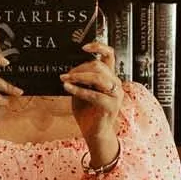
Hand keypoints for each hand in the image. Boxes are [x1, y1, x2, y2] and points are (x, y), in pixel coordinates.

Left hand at [61, 40, 123, 164]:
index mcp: (110, 77)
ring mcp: (115, 95)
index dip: (98, 47)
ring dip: (78, 77)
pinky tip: (67, 88)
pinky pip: (93, 94)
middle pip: (98, 66)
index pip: (109, 55)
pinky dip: (78, 90)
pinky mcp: (111, 106)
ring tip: (65, 79)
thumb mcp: (82, 90)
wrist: (94, 132)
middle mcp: (115, 84)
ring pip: (97, 77)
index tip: (84, 47)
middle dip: (79, 68)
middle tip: (65, 74)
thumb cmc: (87, 111)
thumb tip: (70, 69)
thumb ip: (81, 79)